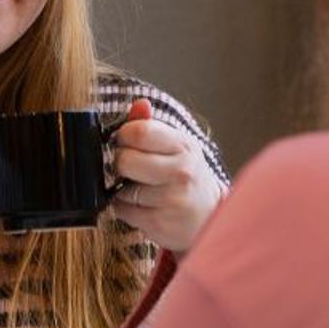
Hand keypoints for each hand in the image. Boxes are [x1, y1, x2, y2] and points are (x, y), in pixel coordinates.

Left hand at [110, 99, 223, 253]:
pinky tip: (141, 204)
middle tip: (130, 166)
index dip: (124, 136)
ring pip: (120, 188)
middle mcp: (181, 172)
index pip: (140, 132)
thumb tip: (139, 104)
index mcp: (184, 146)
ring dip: (121, 189)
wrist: (208, 216)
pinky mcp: (159, 224)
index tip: (126, 141)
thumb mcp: (177, 146)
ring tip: (139, 187)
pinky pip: (122, 211)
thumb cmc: (186, 176)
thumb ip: (152, 125)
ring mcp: (171, 200)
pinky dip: (124, 208)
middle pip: (125, 160)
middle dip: (120, 163)